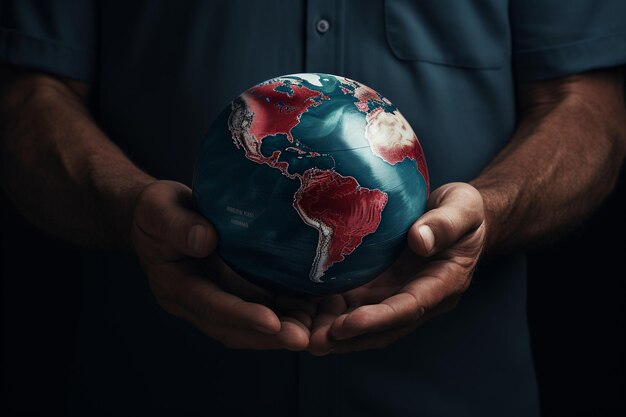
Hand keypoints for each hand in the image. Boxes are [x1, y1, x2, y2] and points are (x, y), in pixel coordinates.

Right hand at [131, 180, 312, 349]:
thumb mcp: (158, 210)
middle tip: (303, 338)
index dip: (241, 316)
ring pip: (247, 326)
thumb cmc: (156, 211)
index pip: (210, 305)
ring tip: (314, 329)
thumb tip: (206, 240)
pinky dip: (282, 314)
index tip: (272, 323)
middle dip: (268, 336)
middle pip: (232, 328)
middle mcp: (195, 301)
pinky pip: (256, 309)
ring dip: (280, 331)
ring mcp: (214, 299)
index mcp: (175, 285)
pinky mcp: (230, 292)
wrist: (156, 217)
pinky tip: (308, 310)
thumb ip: (178, 225)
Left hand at [308, 182, 485, 354]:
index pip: (409, 307)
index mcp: (444, 282)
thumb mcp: (462, 208)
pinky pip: (357, 305)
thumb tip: (420, 240)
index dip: (379, 318)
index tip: (348, 324)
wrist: (458, 217)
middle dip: (349, 337)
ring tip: (302, 335)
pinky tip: (306, 312)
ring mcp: (399, 294)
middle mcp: (420, 297)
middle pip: (384, 326)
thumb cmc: (464, 211)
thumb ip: (444, 224)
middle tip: (314, 342)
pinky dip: (332, 312)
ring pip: (367, 321)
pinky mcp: (382, 287)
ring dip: (336, 332)